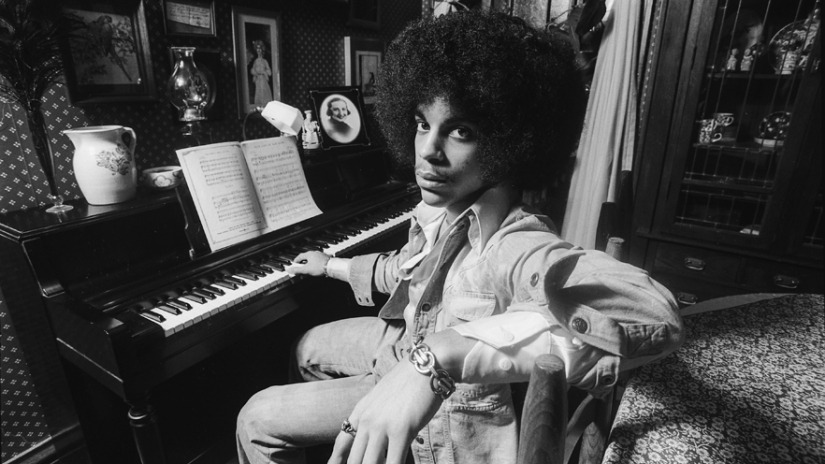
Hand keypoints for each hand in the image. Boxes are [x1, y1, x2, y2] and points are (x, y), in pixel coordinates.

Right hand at [285, 251, 329, 275]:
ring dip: (310, 263)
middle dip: (303, 262)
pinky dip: (316, 263)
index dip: (296, 261)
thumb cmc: (320, 267)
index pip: (300, 256)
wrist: (332, 267)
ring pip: (313, 258)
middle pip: (306, 257)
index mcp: (309, 254)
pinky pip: (319, 260)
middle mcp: (315, 253)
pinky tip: (317, 267)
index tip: (294, 264)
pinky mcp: (326, 258)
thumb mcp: (306, 270)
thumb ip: (297, 270)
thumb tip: (289, 270)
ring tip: (309, 268)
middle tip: (301, 267)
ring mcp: (321, 255)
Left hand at [327, 360, 442, 463]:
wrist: (426, 366)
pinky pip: (393, 462)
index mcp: (361, 412)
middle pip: (355, 461)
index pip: (341, 444)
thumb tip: (374, 434)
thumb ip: (374, 416)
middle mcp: (366, 421)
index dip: (336, 462)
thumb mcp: (382, 397)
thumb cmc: (409, 382)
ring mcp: (382, 426)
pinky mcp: (401, 430)